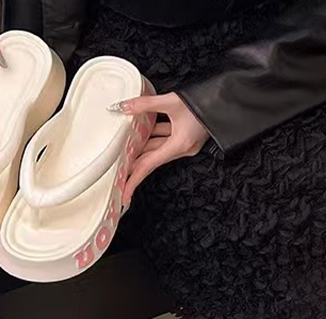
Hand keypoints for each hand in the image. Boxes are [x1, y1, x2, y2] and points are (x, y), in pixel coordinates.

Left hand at [114, 92, 208, 207]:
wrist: (231, 95)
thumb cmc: (207, 99)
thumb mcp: (173, 101)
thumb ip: (146, 104)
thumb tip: (123, 106)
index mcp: (179, 145)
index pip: (148, 166)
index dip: (133, 181)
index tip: (123, 195)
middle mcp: (181, 148)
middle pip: (150, 159)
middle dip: (132, 165)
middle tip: (114, 172)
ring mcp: (185, 143)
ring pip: (156, 148)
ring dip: (140, 147)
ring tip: (121, 149)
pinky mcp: (186, 136)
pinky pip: (165, 139)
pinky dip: (152, 135)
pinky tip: (140, 130)